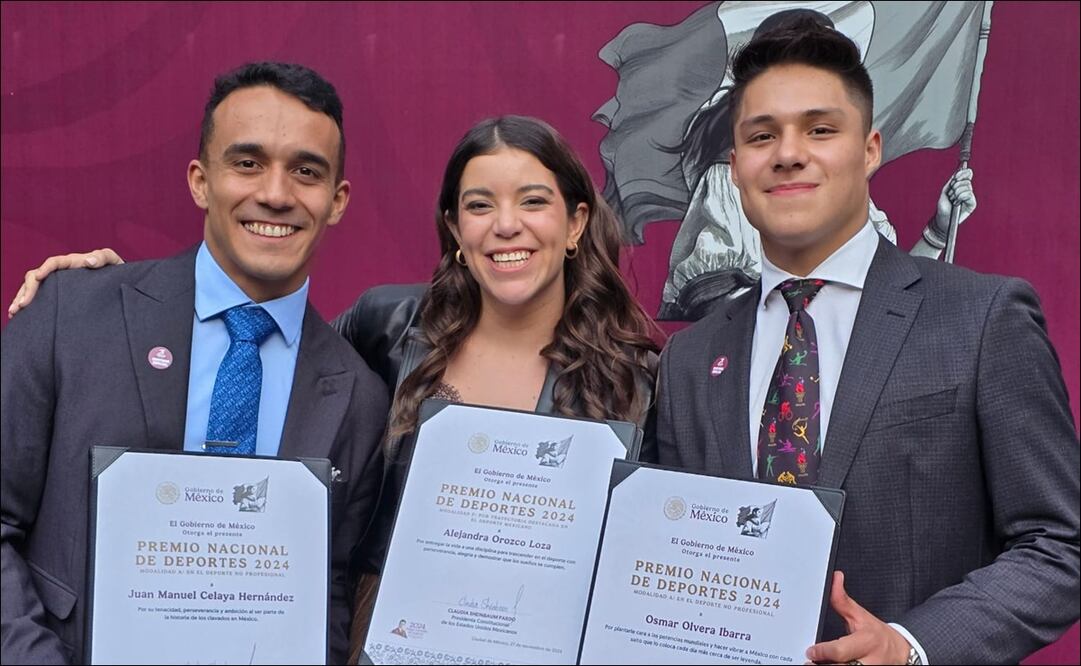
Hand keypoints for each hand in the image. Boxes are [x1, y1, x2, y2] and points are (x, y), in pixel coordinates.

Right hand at [7, 248, 122, 317]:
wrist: (119, 281)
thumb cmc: (115, 270)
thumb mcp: (113, 261)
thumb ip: (103, 257)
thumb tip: (88, 261)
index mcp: (73, 262)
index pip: (53, 262)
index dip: (44, 269)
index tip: (37, 278)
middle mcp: (61, 272)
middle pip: (36, 276)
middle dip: (26, 290)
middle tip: (20, 306)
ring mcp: (58, 283)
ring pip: (32, 287)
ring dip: (21, 298)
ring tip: (14, 313)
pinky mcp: (58, 294)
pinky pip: (39, 297)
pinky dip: (28, 304)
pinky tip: (19, 315)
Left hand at [805, 571, 911, 664]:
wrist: (899, 651)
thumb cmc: (877, 634)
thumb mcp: (861, 615)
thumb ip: (843, 601)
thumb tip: (835, 579)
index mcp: (866, 641)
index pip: (840, 651)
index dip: (823, 651)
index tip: (811, 651)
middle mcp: (868, 661)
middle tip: (809, 662)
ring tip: (815, 665)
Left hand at [927, 167, 976, 243]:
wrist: (943, 218)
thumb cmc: (943, 207)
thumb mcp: (945, 191)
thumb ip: (952, 181)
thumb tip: (958, 172)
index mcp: (961, 186)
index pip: (968, 174)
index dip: (963, 173)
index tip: (956, 176)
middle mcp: (967, 190)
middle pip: (965, 181)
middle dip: (955, 187)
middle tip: (951, 195)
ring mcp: (970, 197)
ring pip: (966, 187)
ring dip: (956, 194)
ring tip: (953, 200)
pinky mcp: (972, 203)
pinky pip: (969, 194)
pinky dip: (960, 197)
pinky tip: (957, 203)